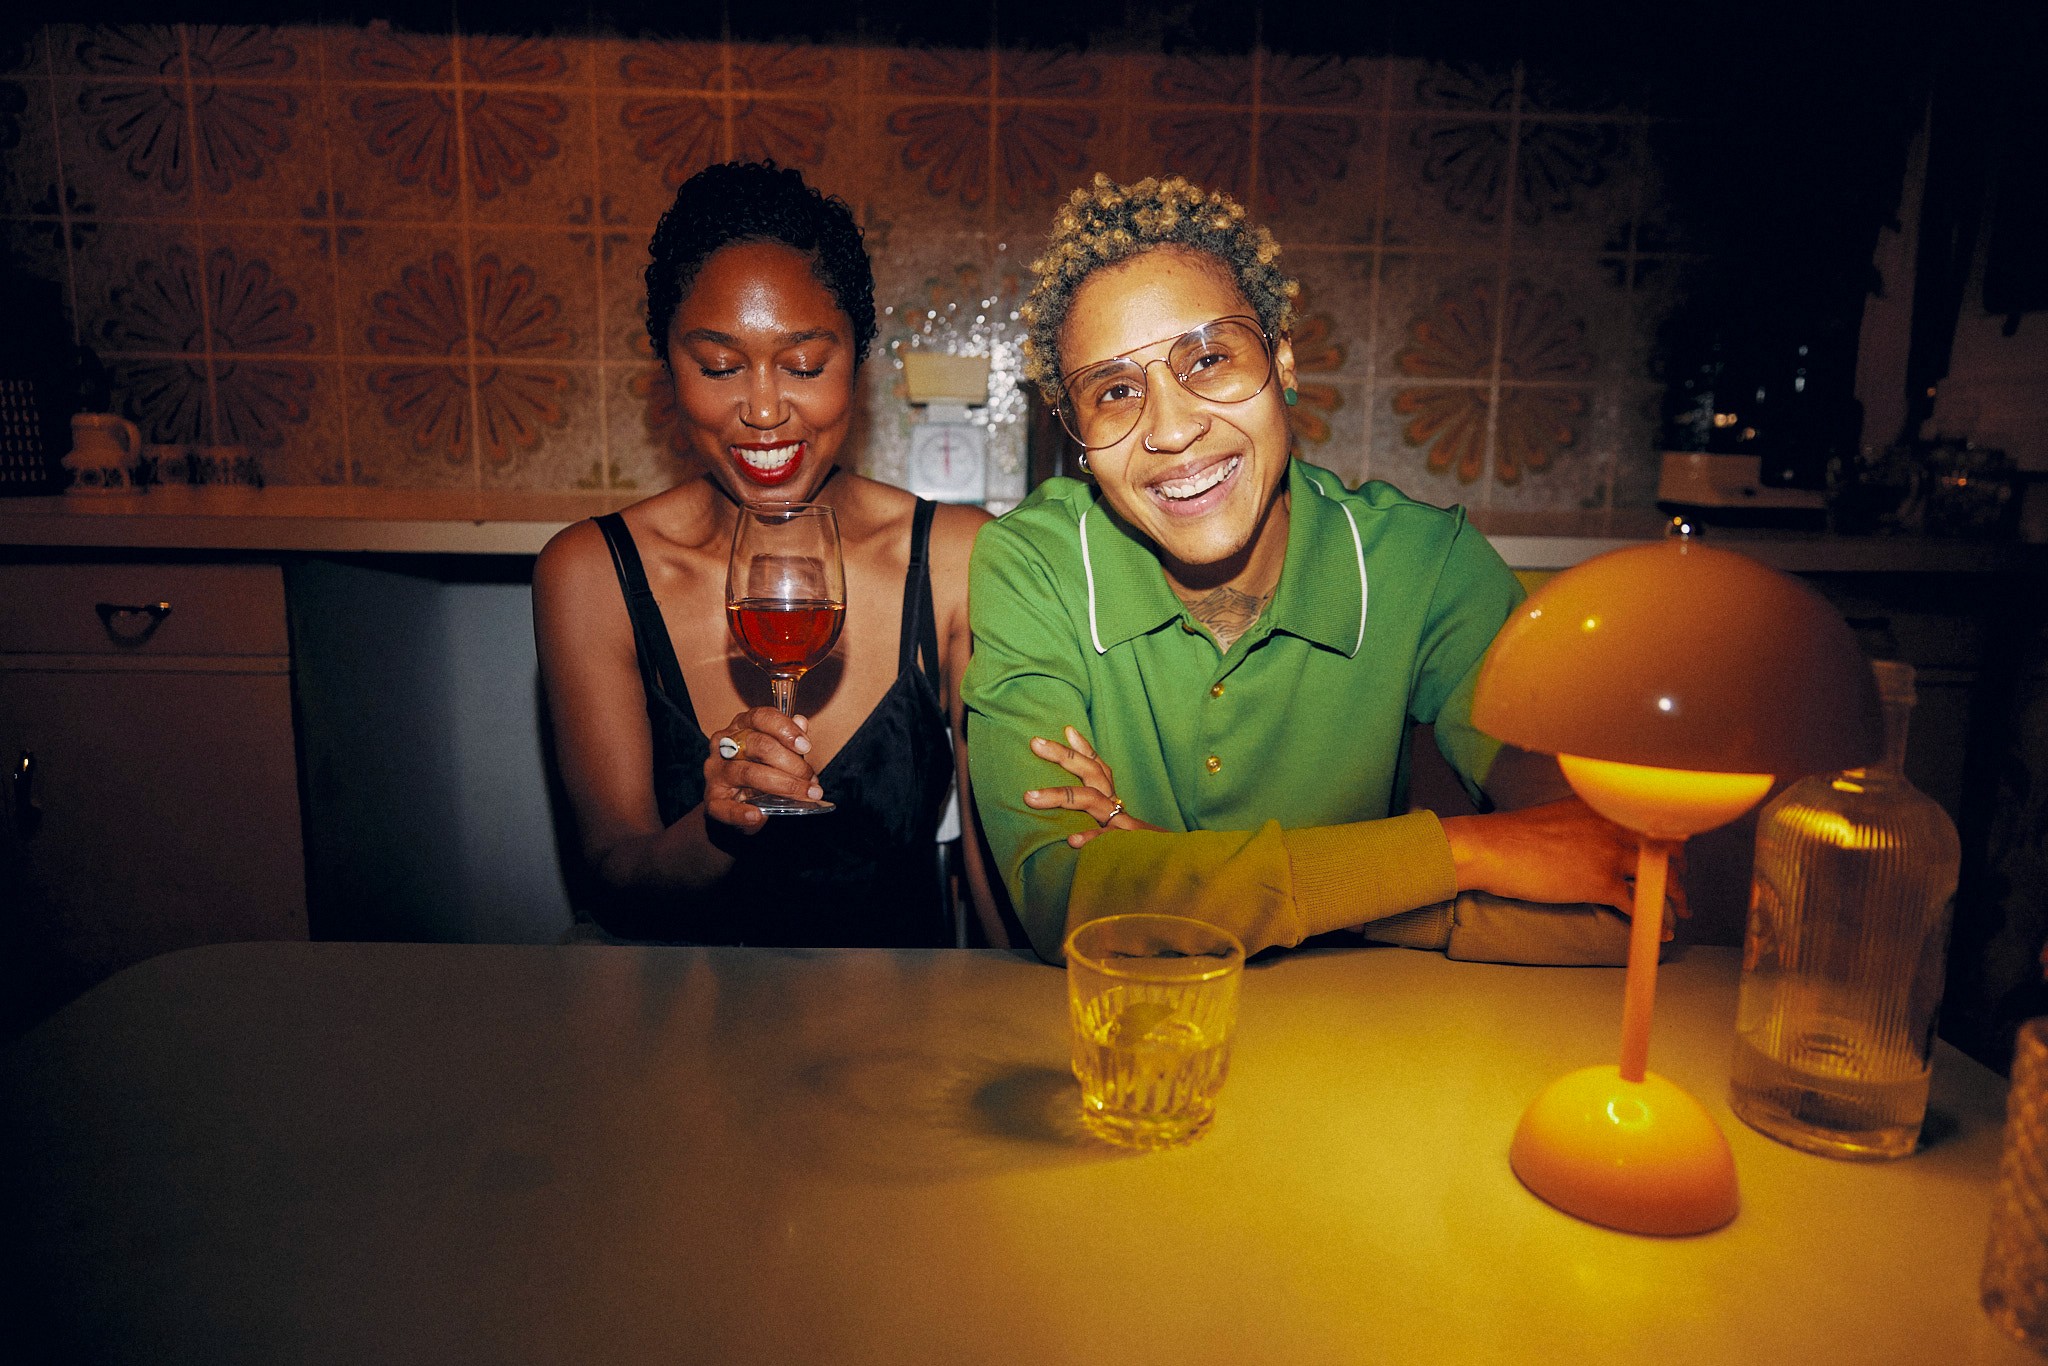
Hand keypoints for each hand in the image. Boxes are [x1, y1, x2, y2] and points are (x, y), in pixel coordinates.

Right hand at [704, 706, 822, 830]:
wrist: (736, 803)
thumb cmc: (759, 770)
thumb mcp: (775, 752)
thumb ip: (788, 739)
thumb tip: (801, 722)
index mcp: (739, 727)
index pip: (760, 717)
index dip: (785, 729)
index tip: (806, 746)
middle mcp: (724, 745)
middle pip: (759, 745)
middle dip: (792, 763)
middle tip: (812, 779)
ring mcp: (716, 772)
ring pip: (749, 773)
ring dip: (783, 785)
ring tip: (805, 794)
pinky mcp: (712, 799)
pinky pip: (724, 807)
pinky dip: (741, 812)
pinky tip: (757, 815)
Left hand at [1022, 725, 1164, 848]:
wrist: (1177, 867)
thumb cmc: (1143, 852)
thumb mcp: (1119, 832)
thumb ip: (1099, 824)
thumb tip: (1070, 829)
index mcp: (1114, 802)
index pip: (1099, 769)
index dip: (1084, 748)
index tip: (1067, 729)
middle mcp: (1117, 807)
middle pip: (1092, 772)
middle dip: (1063, 756)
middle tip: (1035, 742)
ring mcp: (1122, 824)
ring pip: (1091, 800)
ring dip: (1060, 795)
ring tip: (1030, 796)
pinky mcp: (1128, 846)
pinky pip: (1108, 840)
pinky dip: (1092, 838)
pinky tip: (1072, 841)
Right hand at [1442, 797, 1688, 936]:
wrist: (1490, 848)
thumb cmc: (1511, 835)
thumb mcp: (1556, 814)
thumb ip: (1584, 821)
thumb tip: (1592, 839)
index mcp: (1601, 805)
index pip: (1648, 820)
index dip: (1668, 839)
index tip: (1674, 851)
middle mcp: (1612, 825)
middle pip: (1663, 848)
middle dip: (1677, 869)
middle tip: (1679, 885)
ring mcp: (1609, 854)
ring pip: (1659, 876)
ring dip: (1676, 896)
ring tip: (1681, 910)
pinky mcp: (1600, 883)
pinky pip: (1638, 906)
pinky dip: (1654, 922)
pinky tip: (1660, 932)